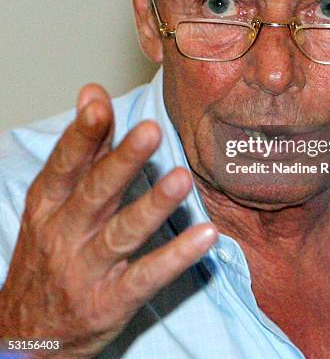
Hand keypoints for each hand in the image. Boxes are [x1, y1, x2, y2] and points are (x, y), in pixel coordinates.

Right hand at [0, 84, 216, 356]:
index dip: (82, 134)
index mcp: (48, 203)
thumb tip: (92, 92)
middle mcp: (64, 234)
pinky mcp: (111, 302)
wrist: (27, 332)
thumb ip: (81, 146)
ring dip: (152, 206)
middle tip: (151, 131)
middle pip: (95, 193)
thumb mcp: (53, 199)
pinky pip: (146, 277)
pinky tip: (204, 236)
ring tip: (181, 179)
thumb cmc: (48, 251)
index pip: (66, 163)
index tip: (99, 104)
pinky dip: (175, 258)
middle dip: (122, 162)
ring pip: (122, 234)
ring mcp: (87, 270)